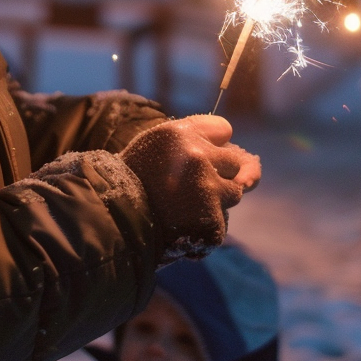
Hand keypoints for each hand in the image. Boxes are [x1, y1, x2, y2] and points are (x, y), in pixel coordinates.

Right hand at [120, 115, 260, 261]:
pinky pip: (221, 224)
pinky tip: (181, 230)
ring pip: (233, 193)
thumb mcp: (154, 149)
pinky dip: (205, 231)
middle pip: (235, 161)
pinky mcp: (211, 221)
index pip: (223, 129)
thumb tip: (251, 171)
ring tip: (181, 210)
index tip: (201, 158)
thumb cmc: (132, 185)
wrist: (109, 226)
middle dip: (220, 174)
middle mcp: (197, 156)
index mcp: (180, 134)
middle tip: (189, 189)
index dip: (214, 145)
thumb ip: (195, 145)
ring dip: (215, 203)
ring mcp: (207, 190)